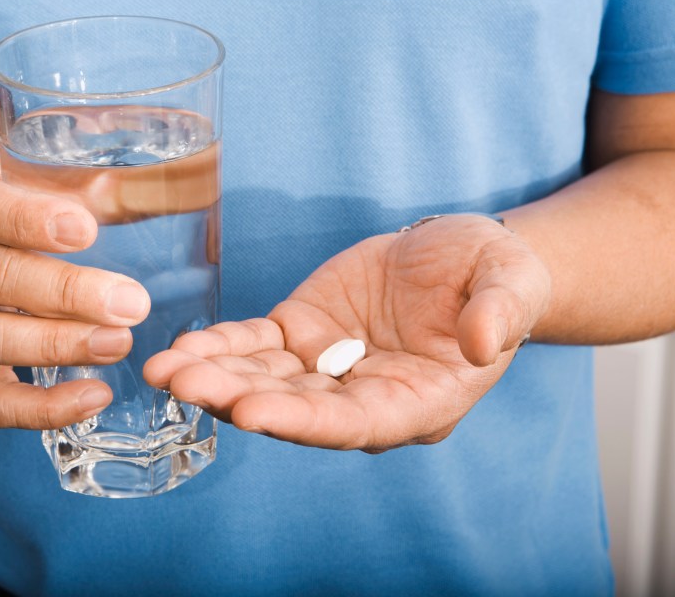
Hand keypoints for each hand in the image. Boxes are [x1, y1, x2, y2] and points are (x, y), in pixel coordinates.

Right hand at [0, 151, 149, 428]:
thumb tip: (154, 188)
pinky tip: (94, 396)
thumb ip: (68, 182)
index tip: (86, 229)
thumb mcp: (2, 174)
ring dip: (58, 345)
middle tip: (130, 302)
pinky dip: (41, 407)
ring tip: (119, 343)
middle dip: (65, 293)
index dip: (28, 220)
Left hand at [144, 215, 550, 452]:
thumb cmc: (495, 273)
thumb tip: (485, 344)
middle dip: (238, 398)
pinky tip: (182, 348)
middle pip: (296, 409)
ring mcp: (328, 367)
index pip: (356, 423)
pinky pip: (255, 345)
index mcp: (418, 400)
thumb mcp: (511, 280)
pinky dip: (219, 346)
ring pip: (265, 380)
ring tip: (163, 370)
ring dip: (214, 377)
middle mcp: (365, 395)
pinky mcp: (301, 333)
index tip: (251, 412)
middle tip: (184, 386)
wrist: (459, 252)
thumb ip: (501, 311)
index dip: (303, 421)